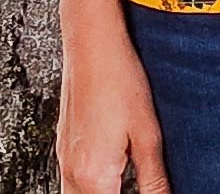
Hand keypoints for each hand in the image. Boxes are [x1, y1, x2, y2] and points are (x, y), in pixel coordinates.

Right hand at [55, 8, 171, 193]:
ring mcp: (64, 157)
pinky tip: (111, 178)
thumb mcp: (148, 135)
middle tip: (139, 188)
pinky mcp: (64, 144)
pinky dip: (89, 188)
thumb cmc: (119, 78)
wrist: (91, 41)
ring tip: (124, 185)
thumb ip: (155, 180)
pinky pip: (70, 182)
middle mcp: (72, 171)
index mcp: (94, 176)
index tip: (151, 193)